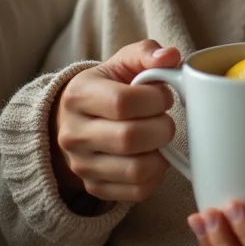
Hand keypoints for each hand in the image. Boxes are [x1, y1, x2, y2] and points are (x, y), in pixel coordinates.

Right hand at [50, 39, 180, 202]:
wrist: (79, 116)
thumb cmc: (109, 85)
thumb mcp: (124, 62)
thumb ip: (148, 53)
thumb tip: (171, 56)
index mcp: (79, 95)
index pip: (123, 102)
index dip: (155, 99)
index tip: (163, 95)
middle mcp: (73, 134)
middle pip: (129, 138)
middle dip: (162, 127)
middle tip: (165, 118)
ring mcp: (81, 165)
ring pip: (135, 170)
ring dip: (161, 153)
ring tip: (158, 137)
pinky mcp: (95, 187)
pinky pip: (137, 191)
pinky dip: (156, 175)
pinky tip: (153, 155)